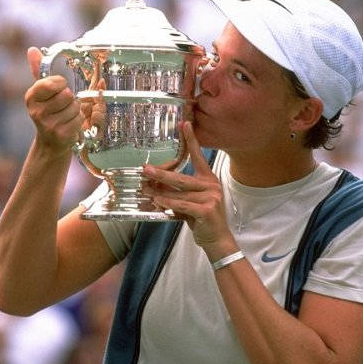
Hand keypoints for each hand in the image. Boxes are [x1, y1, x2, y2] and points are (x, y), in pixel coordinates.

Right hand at [25, 47, 85, 154]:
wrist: (50, 143)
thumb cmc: (48, 112)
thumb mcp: (41, 92)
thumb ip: (38, 70)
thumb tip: (32, 50)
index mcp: (31, 97)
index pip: (54, 82)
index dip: (61, 84)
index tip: (58, 89)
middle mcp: (36, 111)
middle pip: (67, 95)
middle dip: (70, 99)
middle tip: (62, 106)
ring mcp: (48, 124)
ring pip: (75, 107)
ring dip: (75, 111)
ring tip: (66, 116)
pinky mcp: (60, 134)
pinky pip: (79, 119)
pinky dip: (78, 121)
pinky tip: (69, 125)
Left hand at [143, 121, 234, 256]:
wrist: (217, 239)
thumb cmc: (202, 219)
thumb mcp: (190, 202)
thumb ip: (177, 193)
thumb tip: (154, 186)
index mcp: (208, 180)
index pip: (198, 157)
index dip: (191, 140)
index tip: (184, 124)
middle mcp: (211, 186)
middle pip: (182, 177)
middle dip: (161, 174)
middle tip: (145, 169)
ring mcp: (211, 198)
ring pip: (179, 193)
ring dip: (161, 193)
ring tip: (146, 191)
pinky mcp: (207, 210)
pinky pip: (182, 205)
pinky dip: (168, 204)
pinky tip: (158, 201)